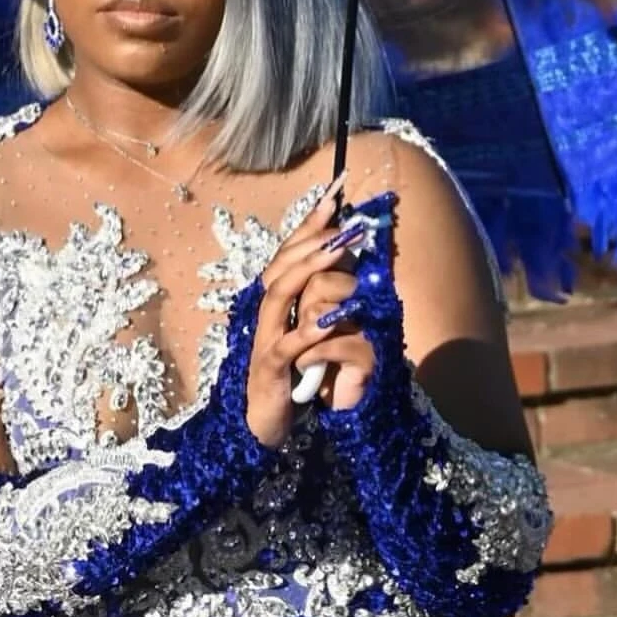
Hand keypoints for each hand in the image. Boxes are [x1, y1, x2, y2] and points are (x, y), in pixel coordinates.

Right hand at [244, 174, 379, 449]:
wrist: (265, 424)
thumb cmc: (294, 374)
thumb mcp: (313, 329)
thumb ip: (326, 297)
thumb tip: (352, 259)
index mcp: (276, 301)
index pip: (289, 252)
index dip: (310, 221)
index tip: (335, 193)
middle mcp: (265, 314)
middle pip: (281, 265)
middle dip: (312, 239)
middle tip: (345, 221)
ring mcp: (264, 340)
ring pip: (277, 294)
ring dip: (307, 270)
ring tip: (336, 251)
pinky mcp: (270, 370)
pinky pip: (286, 345)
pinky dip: (306, 330)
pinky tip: (327, 319)